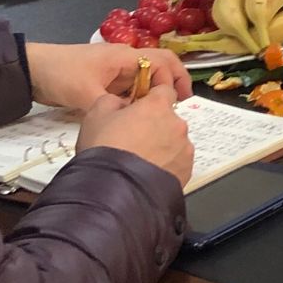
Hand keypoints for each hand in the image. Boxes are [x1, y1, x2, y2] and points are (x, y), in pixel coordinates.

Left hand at [25, 40, 191, 111]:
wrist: (33, 70)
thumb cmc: (61, 74)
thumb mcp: (85, 93)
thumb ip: (112, 108)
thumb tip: (132, 122)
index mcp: (125, 57)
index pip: (162, 62)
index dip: (173, 80)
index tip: (175, 103)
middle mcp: (126, 61)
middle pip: (160, 66)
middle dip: (173, 83)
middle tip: (180, 106)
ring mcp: (116, 72)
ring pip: (147, 79)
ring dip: (157, 94)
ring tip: (162, 115)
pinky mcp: (107, 82)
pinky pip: (132, 89)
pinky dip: (141, 100)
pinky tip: (140, 116)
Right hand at [76, 87, 193, 186]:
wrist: (113, 191)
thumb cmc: (104, 152)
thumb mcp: (96, 114)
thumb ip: (113, 101)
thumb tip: (120, 103)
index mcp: (157, 106)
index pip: (164, 90)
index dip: (151, 98)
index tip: (142, 107)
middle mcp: (176, 124)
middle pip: (168, 119)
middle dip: (154, 126)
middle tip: (133, 140)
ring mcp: (184, 148)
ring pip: (174, 141)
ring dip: (161, 147)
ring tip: (138, 160)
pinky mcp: (186, 170)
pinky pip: (178, 162)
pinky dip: (167, 165)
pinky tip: (147, 172)